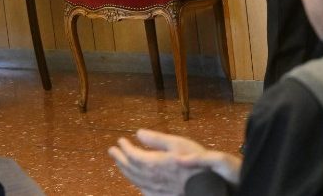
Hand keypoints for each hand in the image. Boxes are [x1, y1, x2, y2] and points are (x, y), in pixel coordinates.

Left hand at [108, 129, 240, 193]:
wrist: (210, 187)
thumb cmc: (197, 163)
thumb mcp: (178, 144)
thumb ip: (157, 139)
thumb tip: (138, 133)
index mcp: (153, 163)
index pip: (132, 155)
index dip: (124, 147)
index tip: (120, 140)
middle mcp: (151, 178)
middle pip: (130, 168)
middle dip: (120, 158)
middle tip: (112, 150)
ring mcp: (155, 189)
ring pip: (135, 180)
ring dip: (124, 170)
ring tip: (119, 162)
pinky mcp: (161, 195)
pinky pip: (143, 190)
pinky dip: (135, 183)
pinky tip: (134, 180)